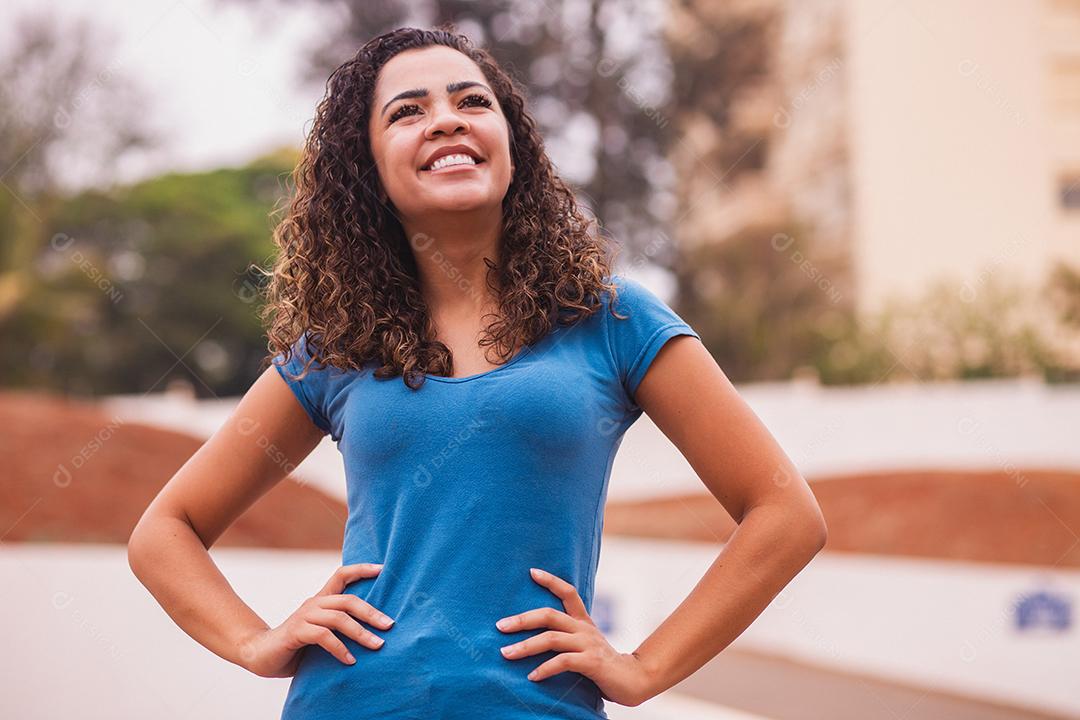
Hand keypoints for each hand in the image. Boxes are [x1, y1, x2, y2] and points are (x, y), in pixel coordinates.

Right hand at [239, 563, 395, 677]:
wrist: (261, 655)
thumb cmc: (297, 646)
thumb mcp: (322, 633)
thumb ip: (340, 629)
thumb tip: (374, 634)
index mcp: (321, 600)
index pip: (341, 575)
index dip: (361, 569)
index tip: (382, 568)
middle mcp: (314, 603)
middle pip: (348, 600)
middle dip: (372, 612)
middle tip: (390, 625)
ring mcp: (304, 616)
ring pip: (339, 618)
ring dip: (361, 632)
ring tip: (377, 645)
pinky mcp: (296, 631)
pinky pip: (323, 636)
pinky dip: (340, 648)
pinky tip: (350, 661)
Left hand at [495, 567, 654, 706]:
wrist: (633, 680)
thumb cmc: (603, 664)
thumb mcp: (585, 645)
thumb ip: (566, 638)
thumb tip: (536, 637)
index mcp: (583, 621)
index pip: (569, 592)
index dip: (551, 581)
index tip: (531, 571)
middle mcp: (584, 629)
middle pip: (549, 615)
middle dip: (522, 619)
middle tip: (499, 626)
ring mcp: (588, 644)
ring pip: (551, 638)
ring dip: (525, 646)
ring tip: (506, 654)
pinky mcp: (592, 662)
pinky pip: (563, 662)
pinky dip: (544, 668)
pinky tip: (532, 676)